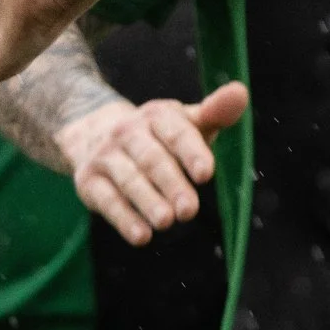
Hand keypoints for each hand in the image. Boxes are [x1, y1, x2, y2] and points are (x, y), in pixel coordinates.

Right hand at [61, 84, 248, 244]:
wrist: (94, 132)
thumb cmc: (158, 135)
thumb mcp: (184, 121)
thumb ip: (215, 112)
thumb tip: (241, 92)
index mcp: (156, 116)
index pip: (176, 133)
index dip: (191, 152)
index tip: (206, 173)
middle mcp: (127, 132)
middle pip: (151, 159)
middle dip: (171, 184)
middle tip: (190, 210)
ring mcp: (105, 156)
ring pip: (128, 180)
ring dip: (147, 201)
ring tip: (166, 222)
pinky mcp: (88, 181)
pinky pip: (106, 201)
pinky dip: (123, 219)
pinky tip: (141, 237)